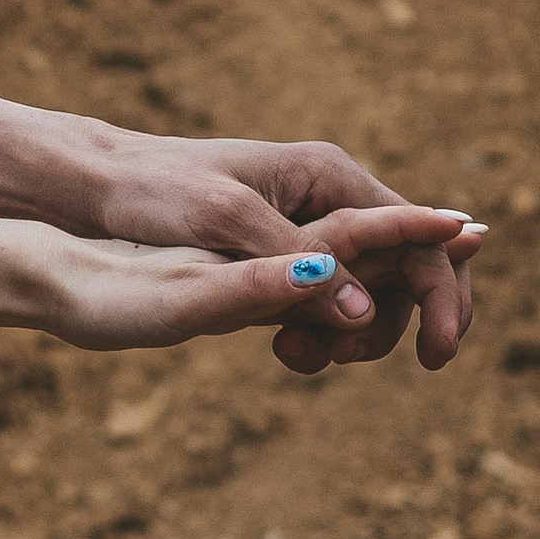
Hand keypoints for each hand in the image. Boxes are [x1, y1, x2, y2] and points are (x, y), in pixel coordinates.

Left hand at [88, 132, 483, 372]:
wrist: (96, 191)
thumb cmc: (157, 191)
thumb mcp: (225, 223)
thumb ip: (294, 264)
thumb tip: (362, 315)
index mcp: (331, 177)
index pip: (422, 236)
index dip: (443, 296)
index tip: (438, 354)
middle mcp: (330, 200)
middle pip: (408, 271)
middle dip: (396, 324)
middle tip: (349, 361)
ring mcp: (308, 230)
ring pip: (368, 296)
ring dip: (351, 337)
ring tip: (298, 358)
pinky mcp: (280, 261)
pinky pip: (327, 305)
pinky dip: (319, 336)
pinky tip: (286, 353)